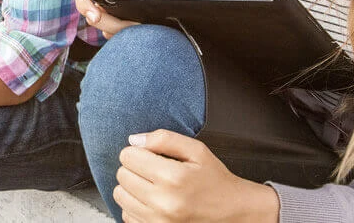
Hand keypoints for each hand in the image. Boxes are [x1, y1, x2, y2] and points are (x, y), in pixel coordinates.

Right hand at [74, 0, 173, 38]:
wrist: (173, 19)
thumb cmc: (169, 0)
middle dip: (86, 5)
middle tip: (96, 18)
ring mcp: (109, 10)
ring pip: (92, 15)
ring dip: (107, 25)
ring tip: (130, 29)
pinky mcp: (112, 27)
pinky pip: (104, 32)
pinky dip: (114, 36)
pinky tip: (129, 38)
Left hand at [115, 130, 278, 222]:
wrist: (233, 213)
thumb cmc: (215, 181)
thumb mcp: (197, 151)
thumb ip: (164, 139)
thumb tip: (134, 140)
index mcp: (173, 177)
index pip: (128, 156)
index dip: (137, 152)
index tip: (149, 155)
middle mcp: (164, 202)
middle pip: (122, 175)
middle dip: (134, 168)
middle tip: (153, 170)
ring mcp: (158, 221)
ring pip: (120, 195)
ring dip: (131, 187)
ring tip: (152, 185)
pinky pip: (127, 215)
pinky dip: (135, 206)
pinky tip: (152, 201)